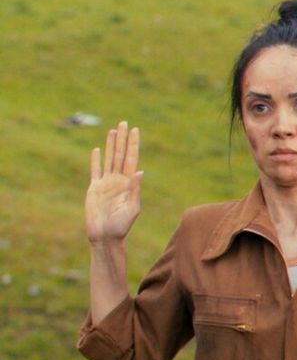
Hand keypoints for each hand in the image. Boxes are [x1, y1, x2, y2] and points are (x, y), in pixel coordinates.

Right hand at [85, 121, 142, 243]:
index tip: (135, 130)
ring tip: (113, 130)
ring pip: (109, 159)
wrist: (105, 236)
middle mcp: (118, 180)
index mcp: (128, 183)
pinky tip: (98, 150)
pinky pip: (95, 171)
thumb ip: (135, 190)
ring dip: (111, 145)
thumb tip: (140, 171)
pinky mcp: (94, 189)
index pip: (131, 159)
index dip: (133, 144)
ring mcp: (106, 183)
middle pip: (121, 155)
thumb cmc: (121, 226)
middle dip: (123, 139)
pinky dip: (96, 160)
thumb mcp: (132, 209)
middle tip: (124, 122)